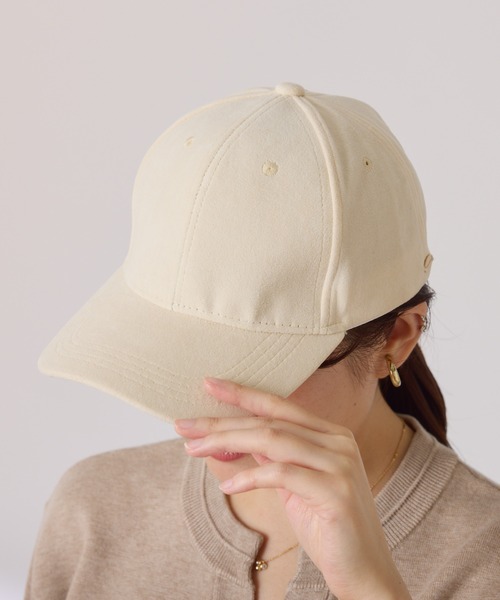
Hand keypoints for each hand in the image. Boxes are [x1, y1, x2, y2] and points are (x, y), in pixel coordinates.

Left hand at [175, 378, 410, 599]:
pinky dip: (249, 478)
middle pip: (270, 421)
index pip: (279, 405)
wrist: (363, 570)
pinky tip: (227, 486)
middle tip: (185, 425)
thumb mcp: (295, 484)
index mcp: (330, 434)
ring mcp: (340, 464)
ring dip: (227, 442)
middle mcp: (338, 441)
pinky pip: (281, 475)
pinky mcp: (335, 491)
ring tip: (195, 448)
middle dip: (222, 421)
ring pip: (272, 440)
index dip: (242, 393)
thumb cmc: (326, 525)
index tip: (208, 385)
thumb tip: (237, 436)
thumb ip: (274, 456)